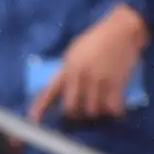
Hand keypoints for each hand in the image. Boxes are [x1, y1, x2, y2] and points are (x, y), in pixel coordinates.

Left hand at [28, 4, 149, 122]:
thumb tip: (62, 93)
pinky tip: (116, 112)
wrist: (122, 29)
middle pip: (71, 109)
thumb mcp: (73, 53)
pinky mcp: (115, 83)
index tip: (32, 124)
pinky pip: (112, 108)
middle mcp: (79, 76)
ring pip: (91, 112)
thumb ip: (68, 73)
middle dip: (74, 118)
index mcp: (66, 68)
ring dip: (95, 116)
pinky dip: (113, 113)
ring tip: (100, 112)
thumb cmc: (96, 40)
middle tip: (79, 120)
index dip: (39, 110)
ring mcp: (97, 80)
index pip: (48, 93)